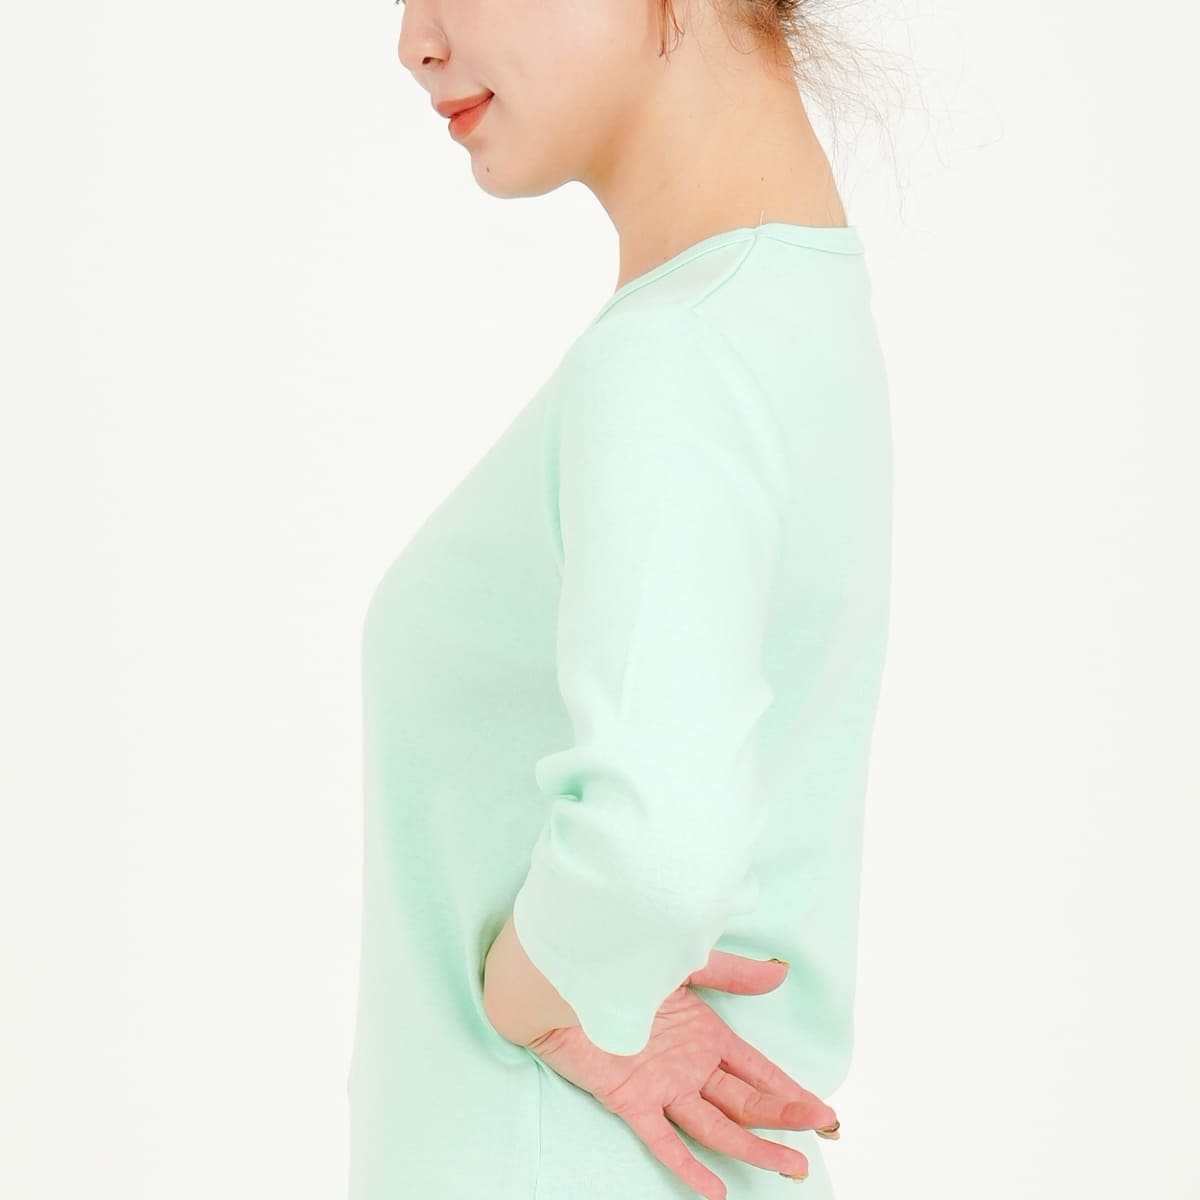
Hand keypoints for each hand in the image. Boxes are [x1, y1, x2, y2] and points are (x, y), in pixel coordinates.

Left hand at [523, 950, 837, 1199]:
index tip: (824, 1110)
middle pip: (746, 1100)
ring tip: (790, 1165)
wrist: (563, 974)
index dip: (790, 1090)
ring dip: (754, 1146)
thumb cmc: (620, 963)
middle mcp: (689, 1066)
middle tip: (823, 1133)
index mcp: (704, 1035)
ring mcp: (663, 1086)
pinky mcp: (632, 1099)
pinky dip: (690, 1165)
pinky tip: (717, 1190)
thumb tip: (780, 971)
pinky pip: (664, 1139)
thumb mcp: (685, 962)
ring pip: (718, 1124)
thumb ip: (732, 973)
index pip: (758, 1071)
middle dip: (786, 1117)